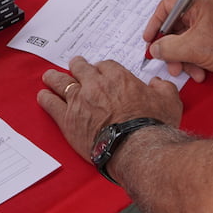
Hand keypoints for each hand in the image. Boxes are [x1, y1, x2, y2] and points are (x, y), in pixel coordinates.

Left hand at [36, 56, 182, 160]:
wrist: (135, 147)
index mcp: (118, 77)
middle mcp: (95, 85)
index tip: (99, 72)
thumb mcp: (169, 101)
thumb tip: (158, 83)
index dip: (101, 69)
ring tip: (49, 77)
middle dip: (77, 67)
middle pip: (80, 68)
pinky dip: (46, 98)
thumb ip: (163, 88)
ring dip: (54, 78)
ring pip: (61, 82)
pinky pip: (51, 104)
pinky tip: (42, 96)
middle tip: (75, 67)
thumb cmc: (152, 125)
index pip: (104, 65)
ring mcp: (79, 100)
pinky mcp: (68, 119)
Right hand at [141, 0, 212, 82]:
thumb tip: (154, 48)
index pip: (168, 6)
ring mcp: (208, 29)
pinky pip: (193, 51)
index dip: (156, 22)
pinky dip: (192, 63)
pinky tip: (199, 74)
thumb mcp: (192, 47)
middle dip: (169, 47)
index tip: (149, 38)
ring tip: (182, 71)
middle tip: (164, 60)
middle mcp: (203, 13)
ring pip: (183, 42)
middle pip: (174, 28)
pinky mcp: (212, 44)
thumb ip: (168, 47)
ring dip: (180, 59)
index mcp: (199, 4)